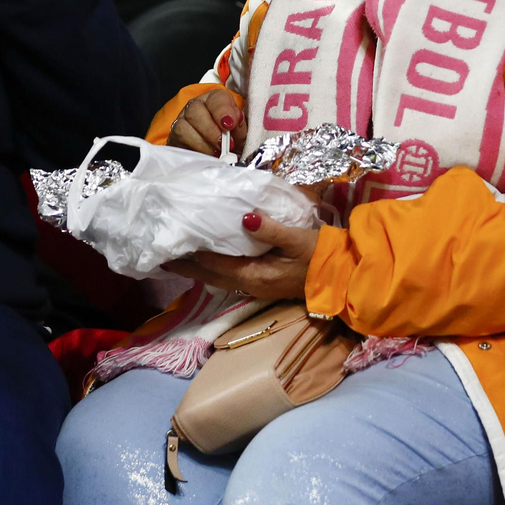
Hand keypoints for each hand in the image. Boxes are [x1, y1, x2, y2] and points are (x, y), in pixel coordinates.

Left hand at [164, 213, 319, 299]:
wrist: (342, 277)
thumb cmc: (321, 256)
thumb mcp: (297, 239)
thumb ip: (270, 229)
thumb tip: (244, 217)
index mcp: (255, 276)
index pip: (215, 264)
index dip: (193, 254)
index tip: (173, 243)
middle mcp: (250, 285)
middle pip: (211, 276)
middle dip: (187, 268)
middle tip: (162, 257)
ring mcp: (256, 287)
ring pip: (219, 278)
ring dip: (199, 268)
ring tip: (178, 257)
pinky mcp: (262, 283)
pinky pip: (230, 276)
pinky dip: (215, 268)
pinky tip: (209, 258)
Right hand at [166, 88, 246, 155]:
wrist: (220, 157)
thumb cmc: (232, 142)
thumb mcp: (241, 136)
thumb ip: (240, 127)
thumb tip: (235, 122)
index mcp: (216, 101)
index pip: (217, 98)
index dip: (223, 110)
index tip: (229, 125)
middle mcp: (197, 107)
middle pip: (195, 109)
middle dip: (210, 128)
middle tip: (223, 143)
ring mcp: (183, 121)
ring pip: (184, 126)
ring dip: (201, 142)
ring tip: (216, 153)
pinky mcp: (175, 138)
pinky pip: (178, 141)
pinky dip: (194, 149)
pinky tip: (205, 156)